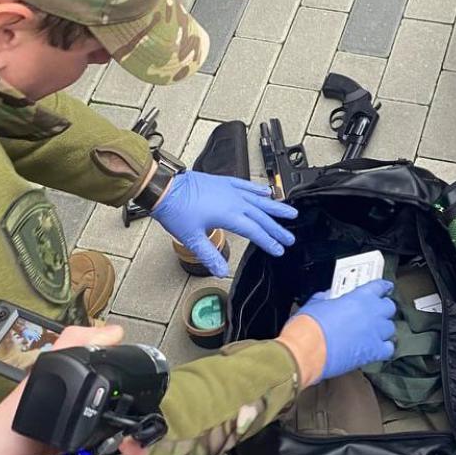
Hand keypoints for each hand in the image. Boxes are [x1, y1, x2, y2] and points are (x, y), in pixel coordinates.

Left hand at [151, 171, 297, 277]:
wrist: (164, 187)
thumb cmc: (176, 210)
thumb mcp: (192, 238)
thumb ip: (209, 255)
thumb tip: (222, 272)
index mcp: (229, 215)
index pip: (255, 231)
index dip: (268, 241)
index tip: (279, 250)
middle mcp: (234, 200)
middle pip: (262, 216)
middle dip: (277, 228)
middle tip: (290, 238)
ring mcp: (230, 189)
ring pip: (259, 199)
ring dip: (275, 207)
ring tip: (291, 212)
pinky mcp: (223, 182)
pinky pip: (246, 185)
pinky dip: (258, 189)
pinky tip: (267, 192)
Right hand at [287, 280, 396, 382]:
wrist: (308, 349)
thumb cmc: (310, 325)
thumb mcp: (317, 302)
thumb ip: (328, 297)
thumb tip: (329, 297)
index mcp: (361, 296)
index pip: (380, 286)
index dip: (383, 287)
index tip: (384, 288)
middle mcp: (373, 313)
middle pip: (389, 307)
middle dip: (383, 308)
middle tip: (375, 310)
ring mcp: (375, 333)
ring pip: (390, 328)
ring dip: (383, 328)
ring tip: (373, 330)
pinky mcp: (373, 352)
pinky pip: (388, 349)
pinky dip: (384, 347)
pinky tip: (376, 347)